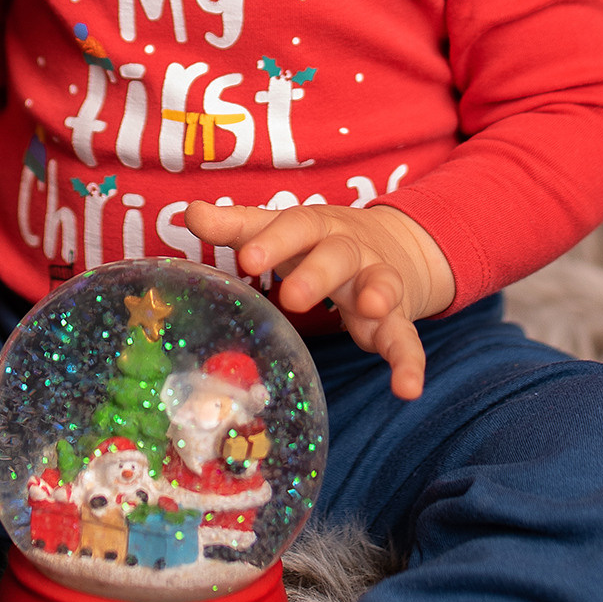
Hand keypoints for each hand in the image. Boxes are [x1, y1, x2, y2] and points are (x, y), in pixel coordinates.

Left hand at [182, 200, 454, 399]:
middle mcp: (351, 251)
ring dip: (379, 294)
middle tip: (293, 297)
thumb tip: (191, 213)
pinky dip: (410, 362)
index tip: (247, 259)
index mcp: (317, 227)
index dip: (274, 242)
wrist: (391, 243)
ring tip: (372, 307)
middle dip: (318, 273)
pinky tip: (408, 388)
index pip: (296, 227)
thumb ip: (237, 226)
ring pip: (381, 284)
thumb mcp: (280, 230)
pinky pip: (407, 339)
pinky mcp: (396, 319)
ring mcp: (377, 283)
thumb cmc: (315, 241)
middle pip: (338, 255)